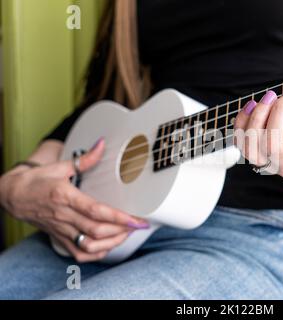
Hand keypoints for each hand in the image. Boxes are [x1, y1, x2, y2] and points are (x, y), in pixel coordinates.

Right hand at [0, 138, 149, 262]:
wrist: (12, 195)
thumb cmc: (37, 180)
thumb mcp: (60, 166)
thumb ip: (85, 159)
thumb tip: (102, 144)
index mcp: (65, 196)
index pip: (95, 211)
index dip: (118, 217)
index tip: (135, 219)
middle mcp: (64, 216)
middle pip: (96, 230)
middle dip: (121, 230)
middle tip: (137, 225)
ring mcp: (61, 230)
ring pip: (89, 245)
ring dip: (111, 243)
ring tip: (126, 234)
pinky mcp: (59, 238)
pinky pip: (78, 254)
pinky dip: (96, 254)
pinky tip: (108, 246)